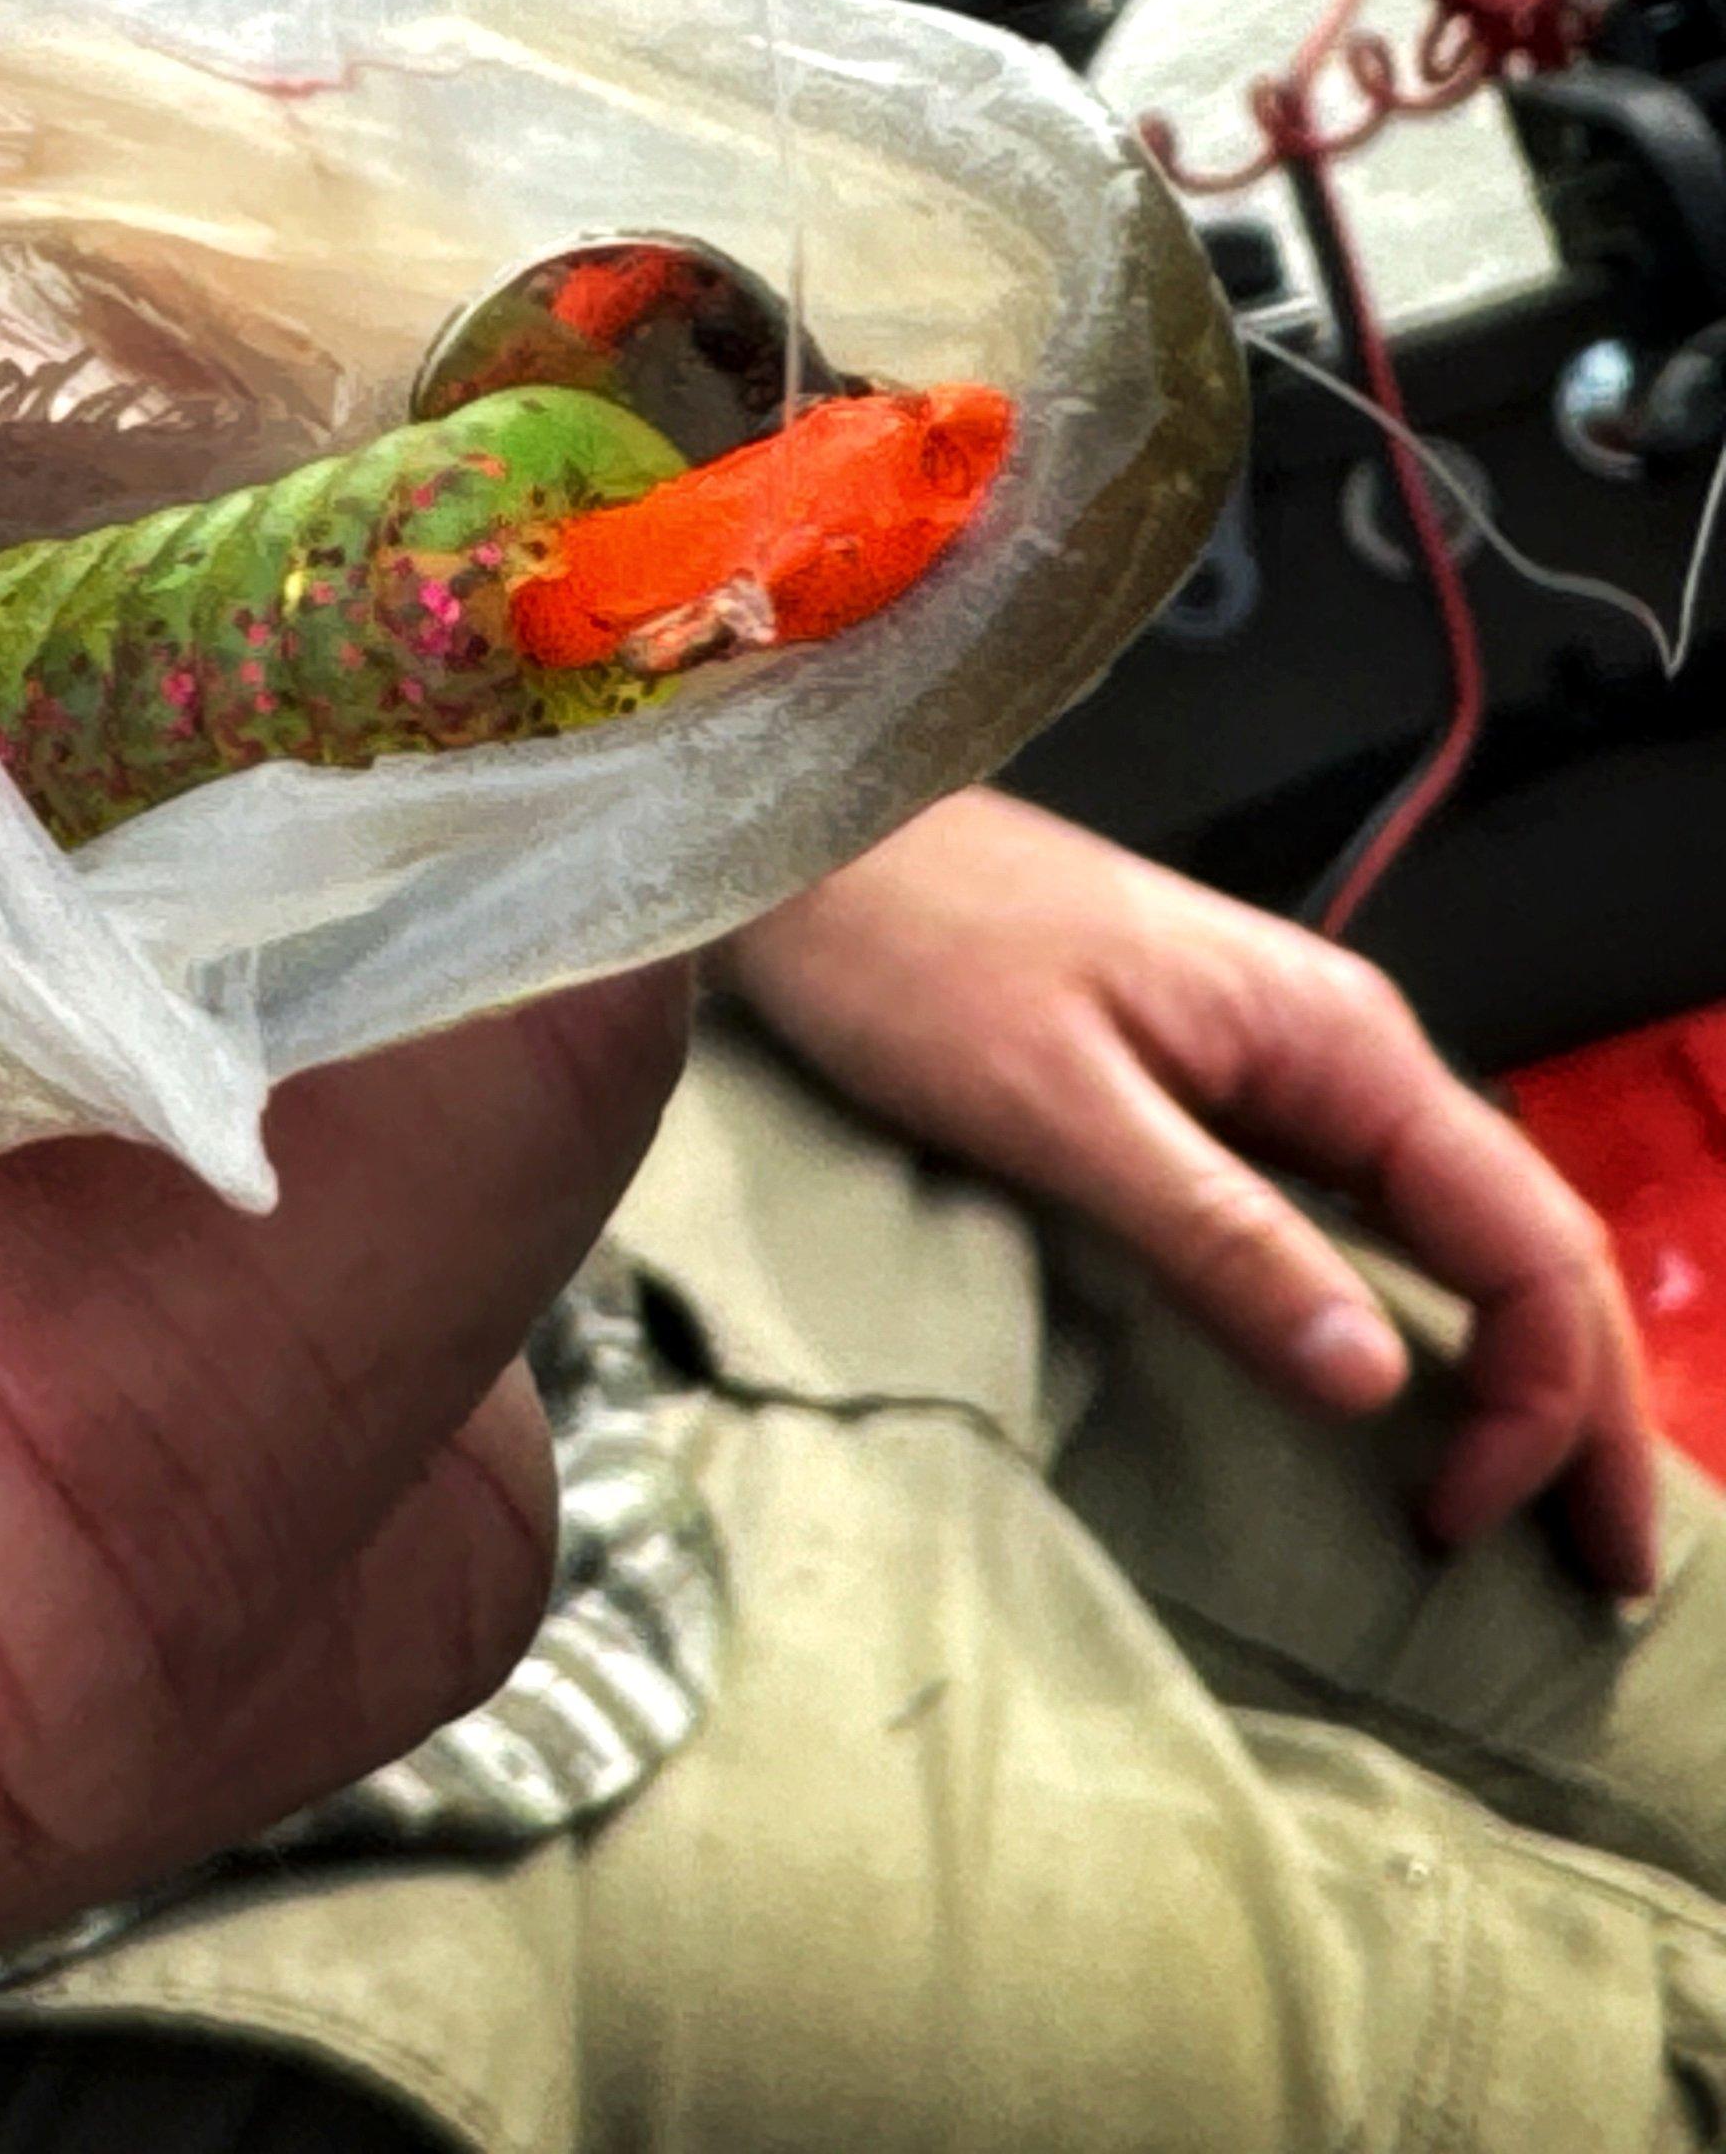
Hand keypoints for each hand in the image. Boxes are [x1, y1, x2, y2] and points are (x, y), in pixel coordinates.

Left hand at [725, 789, 1656, 1593]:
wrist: (812, 850)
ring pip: (1458, 1231)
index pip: (1524, 1241)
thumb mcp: (1056, 1108)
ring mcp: (1285, 1066)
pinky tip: (1415, 1386)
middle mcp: (1343, 1050)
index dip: (1546, 1400)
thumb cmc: (909, 952)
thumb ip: (1216, 1234)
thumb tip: (1373, 1379)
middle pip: (1525, 1242)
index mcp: (1339, 1044)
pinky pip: (1365, 1213)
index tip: (1480, 1527)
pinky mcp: (1217, 1086)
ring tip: (1541, 1508)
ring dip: (1522, 1366)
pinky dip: (1421, 1312)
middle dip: (1584, 1407)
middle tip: (1609, 1571)